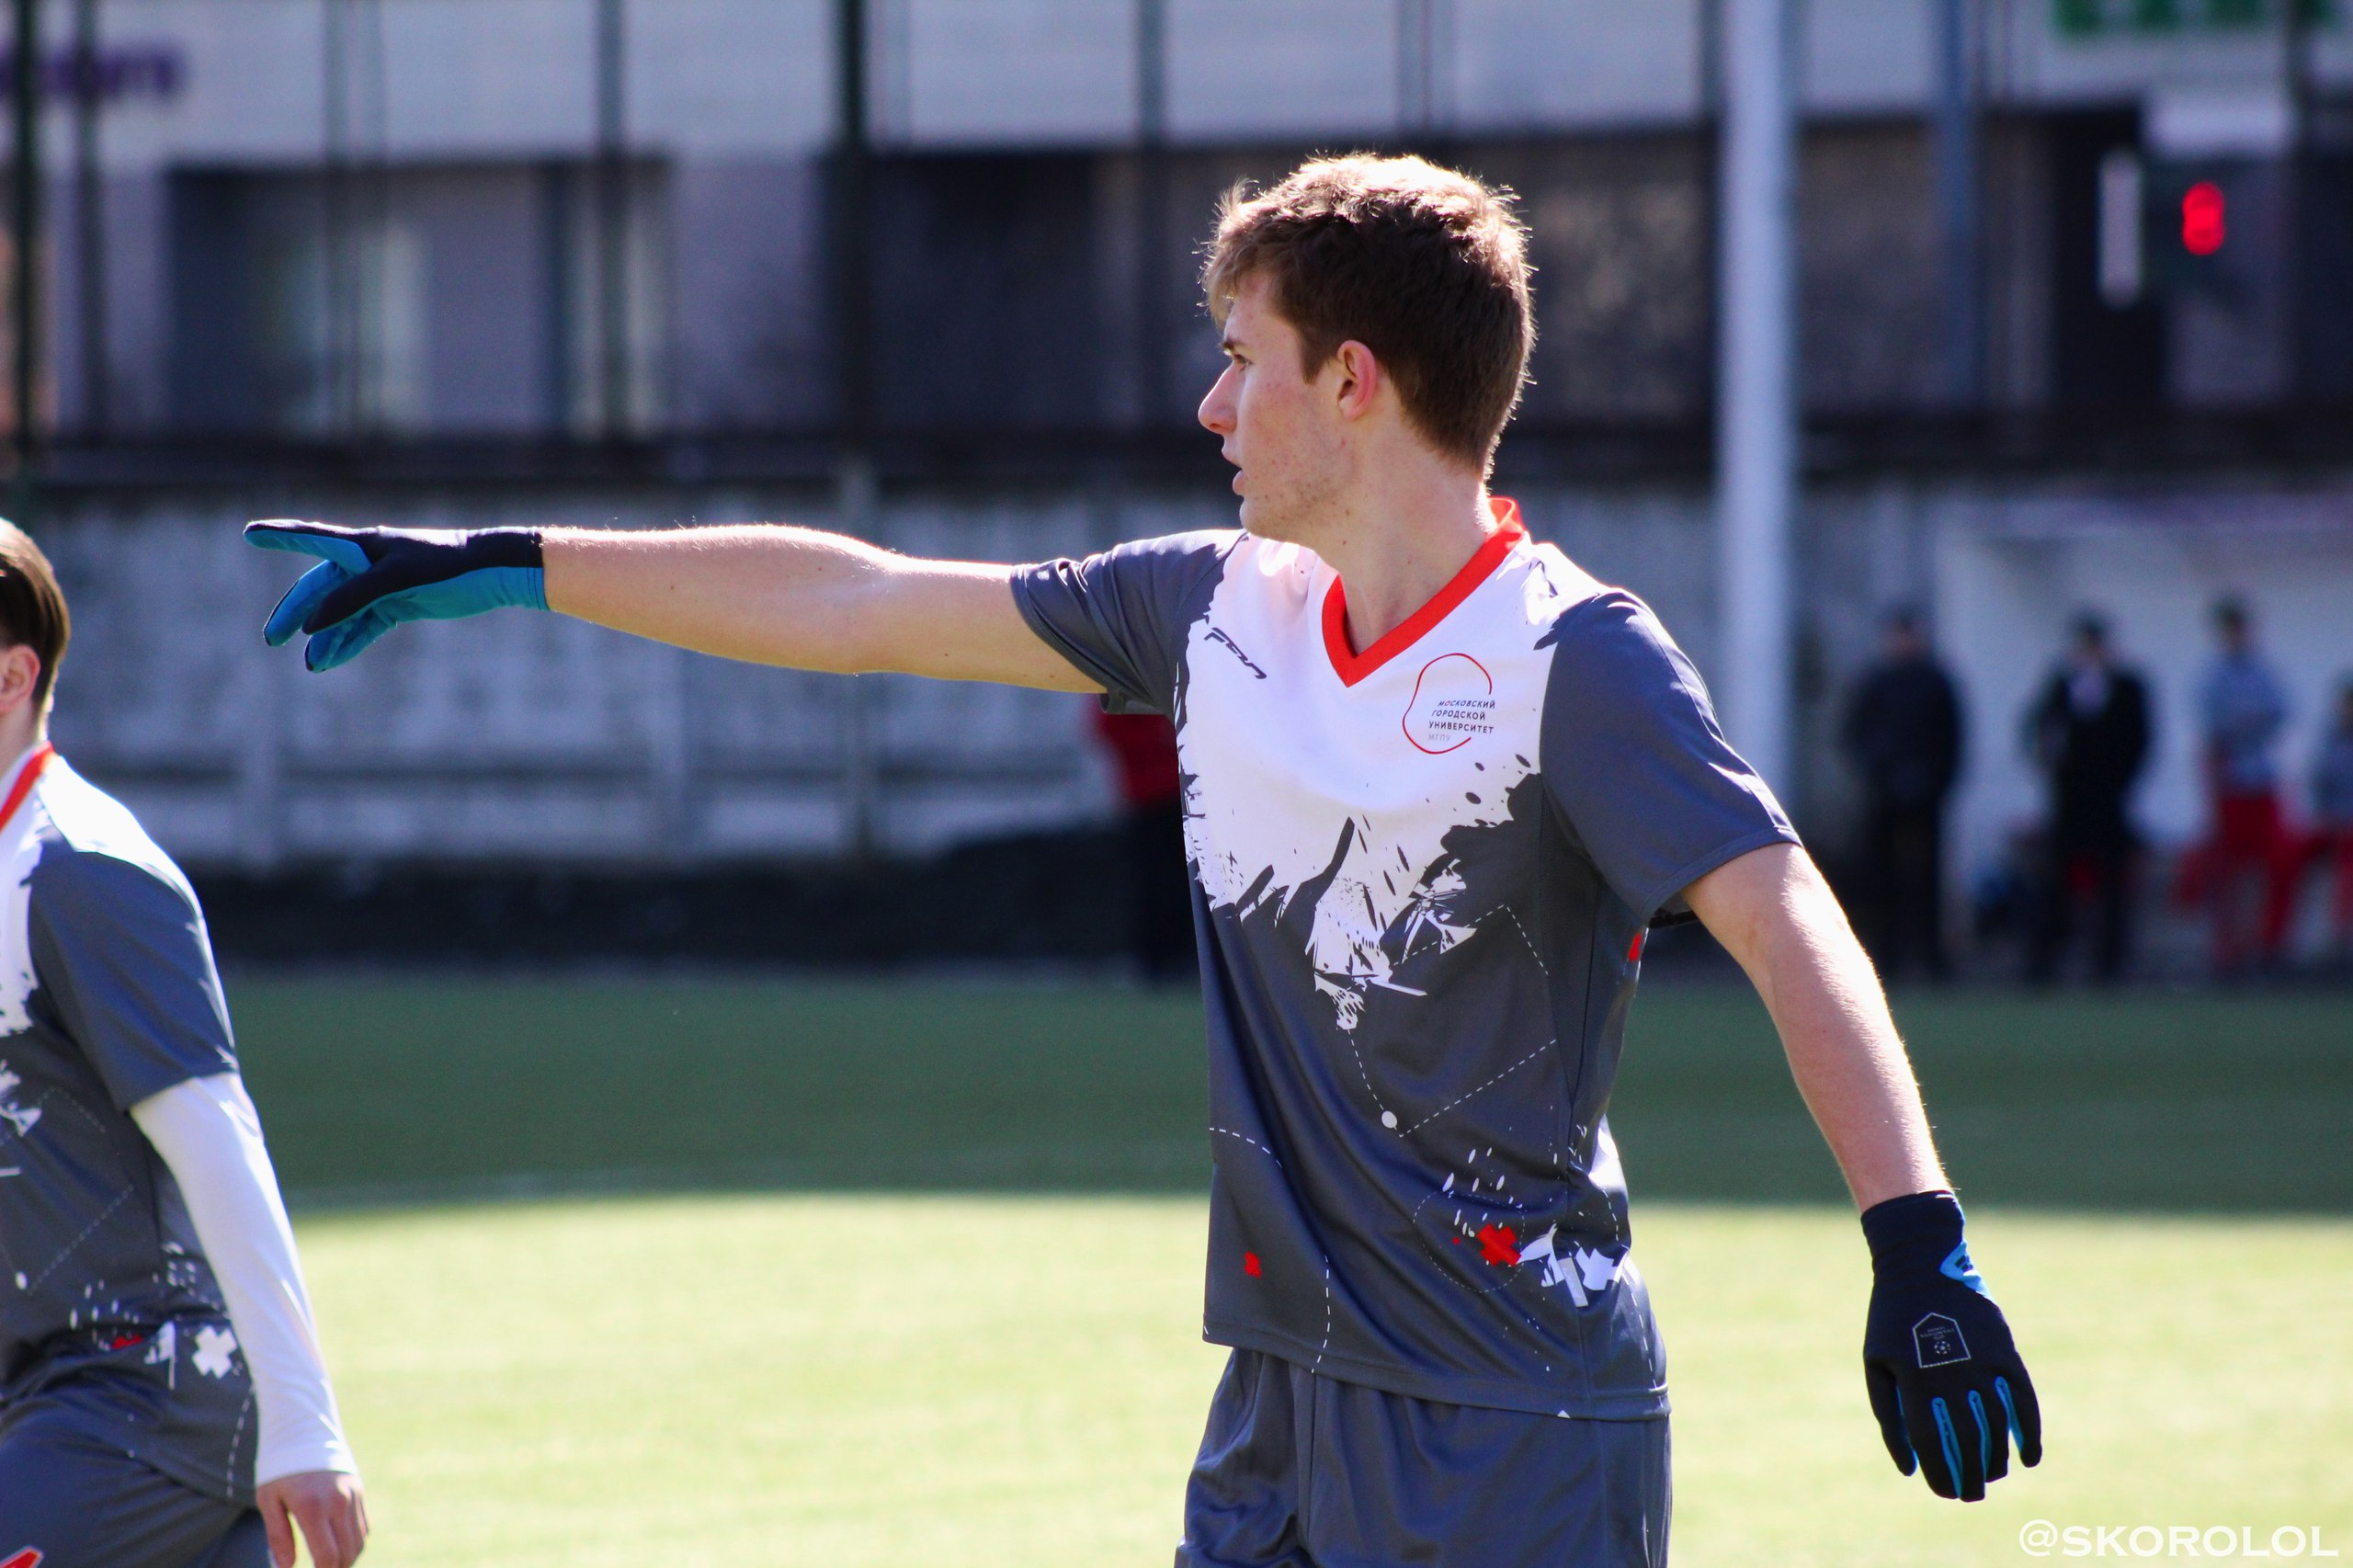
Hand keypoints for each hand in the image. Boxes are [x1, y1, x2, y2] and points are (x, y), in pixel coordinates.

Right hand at [246, 519, 546, 670]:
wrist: (490, 573)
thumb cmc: (446, 565)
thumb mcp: (397, 580)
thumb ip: (353, 598)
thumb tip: (313, 625)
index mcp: (362, 546)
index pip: (311, 537)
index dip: (280, 536)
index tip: (249, 533)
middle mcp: (366, 563)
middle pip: (320, 588)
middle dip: (296, 612)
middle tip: (272, 637)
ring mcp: (381, 586)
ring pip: (342, 613)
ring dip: (325, 638)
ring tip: (311, 665)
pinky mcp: (398, 605)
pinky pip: (365, 626)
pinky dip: (349, 642)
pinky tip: (331, 661)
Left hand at [256, 1469, 367, 1567]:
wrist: (305, 1431)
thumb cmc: (280, 1469)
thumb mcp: (269, 1501)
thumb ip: (278, 1536)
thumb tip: (286, 1567)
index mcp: (312, 1507)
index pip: (327, 1555)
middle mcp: (338, 1502)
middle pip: (347, 1553)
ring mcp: (352, 1496)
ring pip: (359, 1542)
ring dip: (347, 1559)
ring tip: (329, 1565)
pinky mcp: (359, 1491)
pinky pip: (363, 1526)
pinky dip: (354, 1543)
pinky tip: (338, 1547)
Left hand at [1860, 1190, 2042, 1501]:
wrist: (1921, 1265)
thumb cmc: (1893, 1321)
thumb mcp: (1876, 1363)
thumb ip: (1888, 1415)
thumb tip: (1908, 1467)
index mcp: (1913, 1378)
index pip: (1930, 1442)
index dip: (1939, 1473)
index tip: (1945, 1493)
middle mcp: (1950, 1373)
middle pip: (1968, 1440)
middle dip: (1971, 1476)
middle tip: (1972, 1495)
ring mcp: (1982, 1362)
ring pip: (1998, 1426)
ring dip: (1997, 1460)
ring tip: (1991, 1477)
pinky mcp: (2005, 1351)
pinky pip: (2024, 1401)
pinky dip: (2030, 1433)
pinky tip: (2028, 1458)